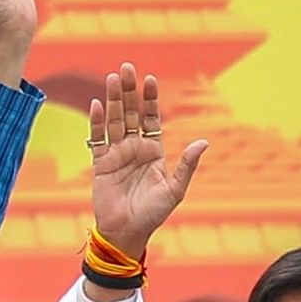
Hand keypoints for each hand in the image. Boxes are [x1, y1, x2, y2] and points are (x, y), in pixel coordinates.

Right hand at [83, 62, 210, 279]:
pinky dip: (96, 122)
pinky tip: (96, 104)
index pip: (152, 118)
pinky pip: (97, 139)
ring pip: (113, 120)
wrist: (127, 233)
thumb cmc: (153, 214)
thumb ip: (187, 165)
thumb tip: (204, 141)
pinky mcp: (100, 164)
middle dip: (129, 91)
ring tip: (112, 78)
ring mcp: (116, 154)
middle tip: (127, 68)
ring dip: (112, 99)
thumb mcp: (175, 189)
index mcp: (153, 151)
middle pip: (130, 113)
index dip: (150, 99)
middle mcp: (134, 148)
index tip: (150, 79)